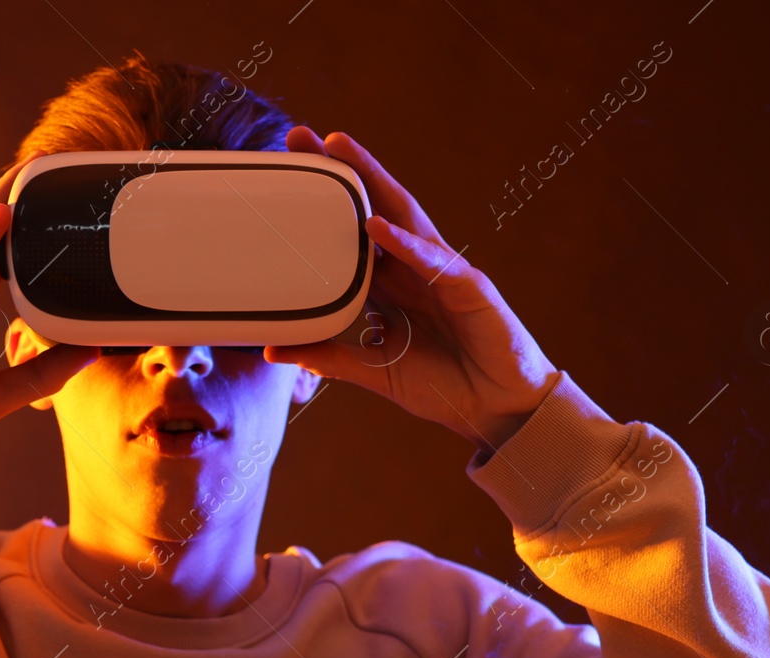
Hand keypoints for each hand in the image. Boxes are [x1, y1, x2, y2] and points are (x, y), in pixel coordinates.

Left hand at [264, 127, 559, 452]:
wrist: (497, 410)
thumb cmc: (445, 386)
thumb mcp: (374, 371)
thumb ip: (326, 356)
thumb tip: (272, 350)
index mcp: (390, 284)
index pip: (349, 231)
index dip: (321, 201)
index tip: (286, 173)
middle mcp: (412, 267)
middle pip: (371, 206)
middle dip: (340, 169)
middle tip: (300, 134)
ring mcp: (441, 271)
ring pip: (403, 215)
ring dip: (371, 179)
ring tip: (339, 148)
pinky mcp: (469, 288)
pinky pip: (432, 260)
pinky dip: (404, 242)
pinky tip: (377, 225)